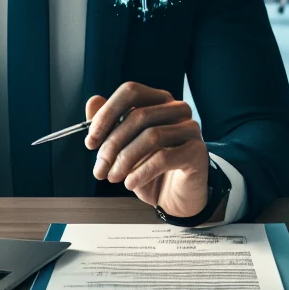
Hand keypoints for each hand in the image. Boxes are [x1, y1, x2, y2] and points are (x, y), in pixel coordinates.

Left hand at [85, 82, 209, 217]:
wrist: (177, 197)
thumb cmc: (151, 169)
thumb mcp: (124, 147)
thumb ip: (110, 124)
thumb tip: (93, 102)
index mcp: (159, 100)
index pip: (131, 92)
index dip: (107, 114)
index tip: (91, 141)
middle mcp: (177, 109)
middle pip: (138, 115)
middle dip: (112, 145)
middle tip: (99, 169)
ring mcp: (190, 129)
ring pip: (151, 136)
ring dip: (124, 160)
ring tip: (113, 177)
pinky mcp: (197, 152)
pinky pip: (164, 157)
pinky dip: (141, 172)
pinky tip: (130, 183)